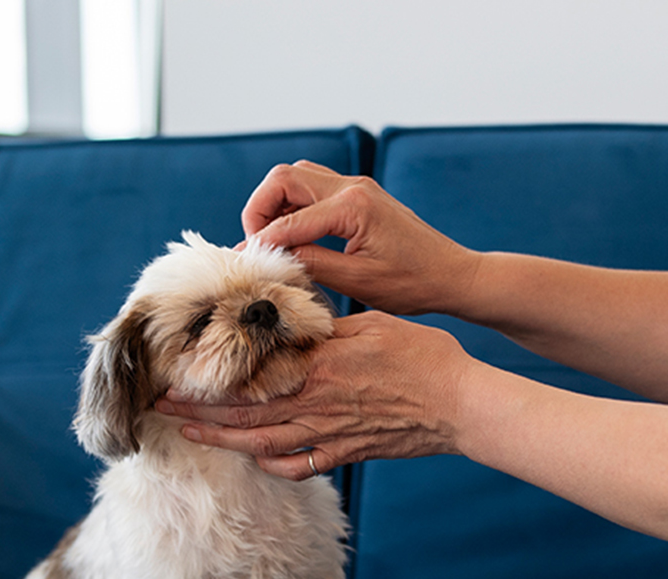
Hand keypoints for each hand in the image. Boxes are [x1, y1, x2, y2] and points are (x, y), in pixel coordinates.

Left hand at [155, 312, 474, 480]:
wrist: (460, 406)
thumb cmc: (422, 358)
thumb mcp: (371, 326)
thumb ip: (325, 330)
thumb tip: (291, 325)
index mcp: (316, 369)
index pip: (247, 379)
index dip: (205, 382)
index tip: (173, 379)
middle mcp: (313, 405)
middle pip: (242, 413)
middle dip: (196, 411)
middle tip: (160, 409)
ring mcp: (327, 435)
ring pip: (261, 441)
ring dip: (221, 439)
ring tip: (189, 433)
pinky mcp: (345, 454)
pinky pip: (300, 466)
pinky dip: (272, 465)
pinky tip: (255, 458)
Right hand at [241, 160, 479, 316]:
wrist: (450, 274)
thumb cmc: (412, 283)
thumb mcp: (357, 281)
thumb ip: (311, 264)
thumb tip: (271, 257)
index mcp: (353, 207)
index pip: (289, 219)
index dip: (262, 242)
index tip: (246, 263)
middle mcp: (353, 187)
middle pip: (283, 178)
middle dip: (259, 210)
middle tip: (257, 246)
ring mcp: (356, 187)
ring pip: (295, 177)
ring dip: (274, 205)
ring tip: (272, 242)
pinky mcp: (358, 195)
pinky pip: (312, 187)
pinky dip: (293, 206)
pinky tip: (293, 236)